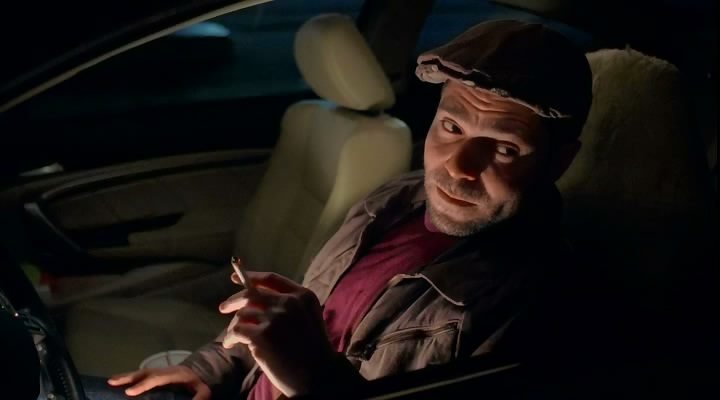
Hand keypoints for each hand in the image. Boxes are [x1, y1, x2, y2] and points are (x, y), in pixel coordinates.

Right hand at [107, 365, 209, 399]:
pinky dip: (128, 377)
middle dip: (128, 378)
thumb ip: (199, 397)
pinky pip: (140, 375)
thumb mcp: (204, 390)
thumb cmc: (199, 382)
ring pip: (140, 373)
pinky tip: (117, 381)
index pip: (156, 379)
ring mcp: (158, 371)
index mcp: (173, 375)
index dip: (143, 385)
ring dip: (125, 376)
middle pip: (144, 373)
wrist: (199, 369)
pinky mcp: (154, 374)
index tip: (129, 392)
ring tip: (109, 381)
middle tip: (112, 382)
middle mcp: (163, 371)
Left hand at [219, 271, 334, 396]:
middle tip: (223, 308)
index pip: (271, 279)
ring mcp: (275, 318)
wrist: (318, 375)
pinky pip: (237, 330)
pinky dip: (230, 338)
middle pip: (251, 294)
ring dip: (234, 326)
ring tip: (232, 337)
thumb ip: (287, 307)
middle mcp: (288, 302)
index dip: (251, 277)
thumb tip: (254, 301)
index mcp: (302, 296)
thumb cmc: (312, 350)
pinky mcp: (262, 335)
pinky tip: (231, 344)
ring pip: (242, 314)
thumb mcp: (308, 319)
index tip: (235, 277)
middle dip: (234, 300)